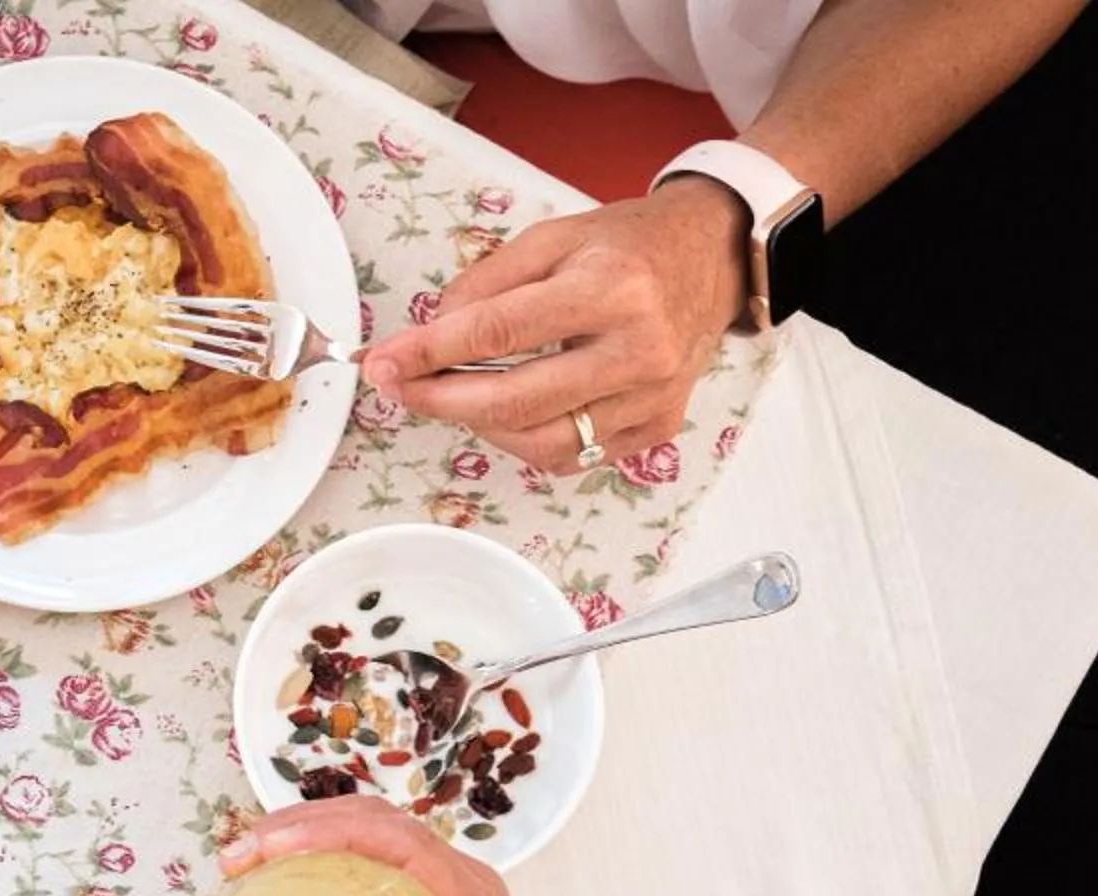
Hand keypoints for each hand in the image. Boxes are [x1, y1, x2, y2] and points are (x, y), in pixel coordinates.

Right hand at [224, 795, 598, 895]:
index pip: (399, 844)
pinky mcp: (439, 886)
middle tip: (240, 859)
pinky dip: (329, 841)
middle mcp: (462, 886)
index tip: (272, 850)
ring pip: (375, 823)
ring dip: (309, 826)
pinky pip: (381, 843)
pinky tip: (288, 871)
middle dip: (298, 824)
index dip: (329, 833)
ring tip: (250, 857)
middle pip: (375, 820)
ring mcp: (451, 880)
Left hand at [359, 177, 750, 474]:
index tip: (385, 360)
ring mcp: (650, 396)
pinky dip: (527, 440)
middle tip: (400, 387)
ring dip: (480, 426)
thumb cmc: (630, 246)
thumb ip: (485, 283)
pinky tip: (510, 411)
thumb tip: (429, 334)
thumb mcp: (553, 237)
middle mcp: (636, 349)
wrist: (712, 257)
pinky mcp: (657, 425)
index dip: (430, 353)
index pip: (498, 333)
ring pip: (539, 442)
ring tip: (456, 396)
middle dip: (440, 400)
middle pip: (513, 401)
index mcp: (610, 289)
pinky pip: (573, 455)